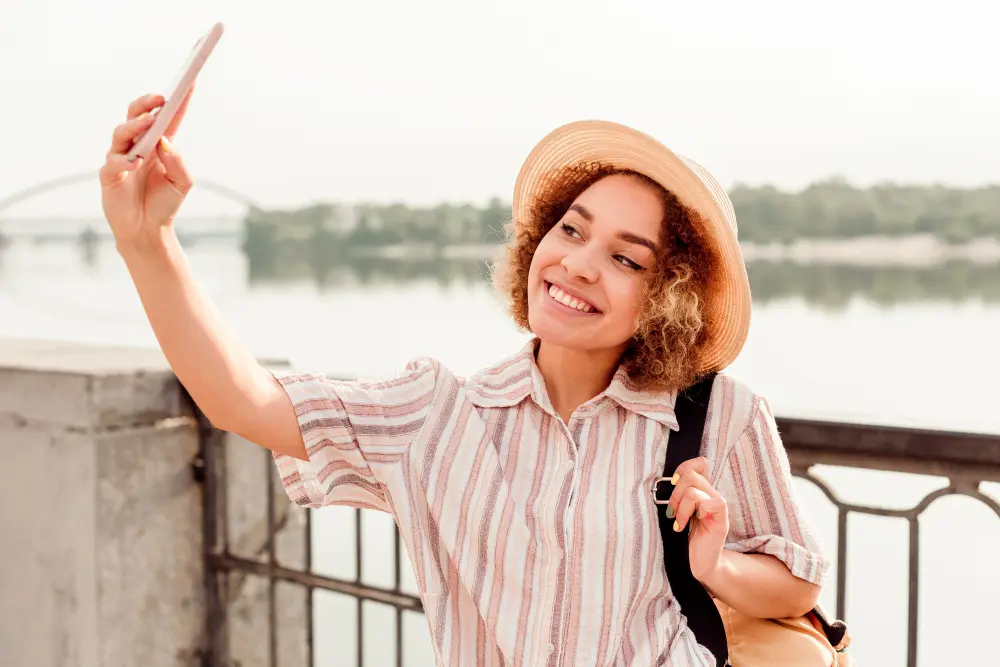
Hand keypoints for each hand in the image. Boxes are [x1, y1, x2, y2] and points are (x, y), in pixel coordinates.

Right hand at [99, 87, 195, 247]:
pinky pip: (114, 163)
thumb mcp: (182, 183)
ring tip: (148, 122)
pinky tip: (136, 161)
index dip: (178, 99)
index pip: (169, 117)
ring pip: (122, 133)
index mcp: (159, 144)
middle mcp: (138, 146)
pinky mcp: (109, 175)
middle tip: (160, 98)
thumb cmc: (164, 204)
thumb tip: (165, 143)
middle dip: (147, 104)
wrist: (147, 230)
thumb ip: (178, 163)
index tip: (190, 81)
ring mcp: (121, 158)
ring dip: (135, 126)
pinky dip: (124, 161)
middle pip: (137, 116)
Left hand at [667, 456, 728, 582]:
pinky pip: (708, 502)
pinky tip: (685, 526)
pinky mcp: (721, 519)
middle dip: (675, 492)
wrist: (698, 564)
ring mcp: (717, 505)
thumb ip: (676, 496)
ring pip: (694, 489)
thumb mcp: (677, 512)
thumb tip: (662, 481)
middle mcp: (711, 494)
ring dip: (680, 506)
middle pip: (691, 473)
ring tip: (678, 522)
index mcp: (701, 490)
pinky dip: (692, 513)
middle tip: (671, 510)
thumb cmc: (684, 538)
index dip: (683, 467)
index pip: (700, 463)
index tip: (672, 484)